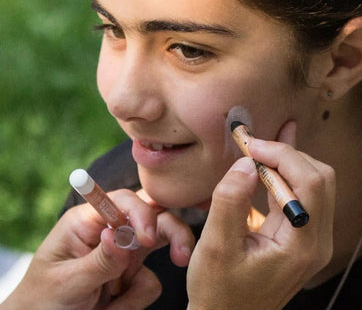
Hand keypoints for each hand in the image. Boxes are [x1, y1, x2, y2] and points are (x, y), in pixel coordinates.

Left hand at [3, 189, 194, 309]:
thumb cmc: (41, 303)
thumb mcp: (66, 282)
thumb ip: (98, 260)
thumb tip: (118, 234)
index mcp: (88, 220)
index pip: (123, 201)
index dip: (142, 213)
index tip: (149, 238)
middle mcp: (111, 229)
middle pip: (154, 215)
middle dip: (172, 232)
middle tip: (182, 254)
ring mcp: (124, 253)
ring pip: (159, 250)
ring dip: (140, 284)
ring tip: (116, 307)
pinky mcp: (132, 276)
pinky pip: (150, 283)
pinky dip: (134, 302)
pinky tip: (110, 309)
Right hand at [186, 123, 335, 309]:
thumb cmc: (218, 292)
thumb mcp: (216, 247)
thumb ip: (231, 201)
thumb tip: (247, 163)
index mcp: (302, 246)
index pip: (310, 183)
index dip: (282, 155)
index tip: (250, 146)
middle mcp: (317, 241)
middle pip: (319, 178)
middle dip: (286, 154)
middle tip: (251, 146)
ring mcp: (313, 239)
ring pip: (314, 182)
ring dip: (286, 161)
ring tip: (256, 147)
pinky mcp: (302, 235)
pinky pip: (303, 193)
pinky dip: (286, 172)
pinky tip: (271, 154)